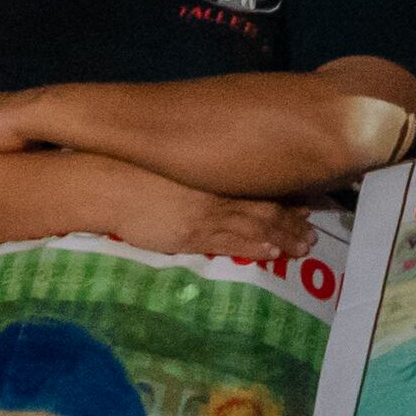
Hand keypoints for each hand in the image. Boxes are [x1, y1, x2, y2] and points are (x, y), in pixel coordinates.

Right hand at [91, 167, 313, 261]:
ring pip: (255, 226)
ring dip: (283, 236)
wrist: (102, 182)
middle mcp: (215, 191)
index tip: (305, 202)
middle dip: (292, 220)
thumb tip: (214, 176)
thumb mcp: (170, 162)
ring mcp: (204, 214)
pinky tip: (273, 254)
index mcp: (211, 172)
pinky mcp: (190, 235)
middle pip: (264, 206)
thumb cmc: (129, 167)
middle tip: (314, 230)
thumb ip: (195, 172)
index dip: (284, 196)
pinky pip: (230, 243)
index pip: (259, 184)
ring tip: (305, 245)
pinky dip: (255, 247)